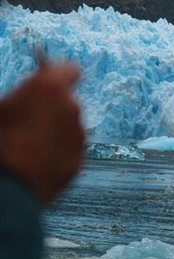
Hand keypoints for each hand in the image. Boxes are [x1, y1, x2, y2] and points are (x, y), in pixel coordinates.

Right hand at [0, 62, 84, 204]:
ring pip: (70, 127)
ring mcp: (79, 136)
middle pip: (68, 101)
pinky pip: (70, 149)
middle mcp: (72, 108)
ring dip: (56, 131)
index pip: (69, 70)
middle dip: (53, 107)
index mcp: (49, 88)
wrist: (5, 188)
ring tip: (28, 146)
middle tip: (30, 119)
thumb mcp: (2, 108)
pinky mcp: (79, 160)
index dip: (60, 75)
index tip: (51, 80)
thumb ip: (24, 96)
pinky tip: (36, 162)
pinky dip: (58, 152)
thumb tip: (31, 96)